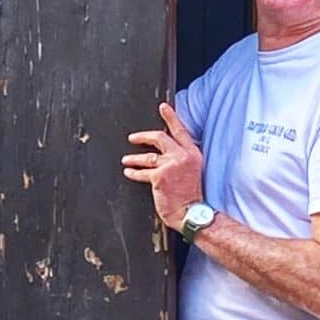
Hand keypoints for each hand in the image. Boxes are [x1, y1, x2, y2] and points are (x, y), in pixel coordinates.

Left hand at [121, 101, 204, 232]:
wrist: (192, 212)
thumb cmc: (191, 196)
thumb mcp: (193, 171)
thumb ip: (181, 158)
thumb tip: (164, 150)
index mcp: (193, 154)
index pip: (180, 130)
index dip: (171, 117)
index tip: (163, 107)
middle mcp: (182, 156)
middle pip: (159, 137)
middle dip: (142, 136)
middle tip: (133, 138)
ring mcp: (171, 165)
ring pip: (146, 156)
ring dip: (133, 158)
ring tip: (126, 160)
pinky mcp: (160, 176)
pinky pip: (142, 172)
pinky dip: (133, 173)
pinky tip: (129, 173)